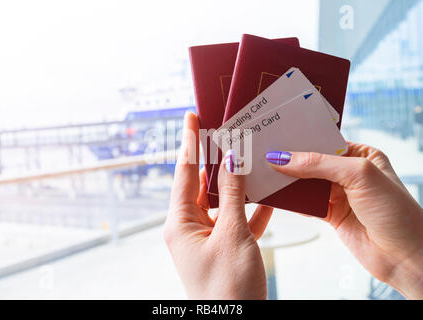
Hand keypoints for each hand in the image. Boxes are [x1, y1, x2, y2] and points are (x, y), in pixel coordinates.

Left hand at [164, 112, 272, 298]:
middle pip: (201, 184)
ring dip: (236, 183)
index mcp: (181, 223)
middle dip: (214, 159)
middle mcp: (190, 227)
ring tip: (247, 157)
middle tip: (224, 131)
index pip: (184, 173)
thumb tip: (232, 160)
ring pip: (221, 201)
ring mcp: (207, 238)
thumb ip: (233, 196)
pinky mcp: (225, 248)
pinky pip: (237, 221)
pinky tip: (268, 196)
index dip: (189, 143)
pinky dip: (251, 210)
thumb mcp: (232, 235)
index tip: (191, 117)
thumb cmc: (228, 288)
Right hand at [268, 143, 422, 298]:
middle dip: (290, 161)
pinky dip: (292, 201)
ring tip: (265, 174)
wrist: (405, 256)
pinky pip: (305, 204)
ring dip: (288, 182)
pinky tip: (277, 196)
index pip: (324, 143)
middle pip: (311, 163)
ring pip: (305, 184)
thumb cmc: (397, 212)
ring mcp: (339, 195)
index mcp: (361, 155)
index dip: (301, 141)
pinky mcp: (331, 214)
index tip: (277, 138)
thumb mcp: (359, 176)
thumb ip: (319, 164)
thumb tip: (283, 158)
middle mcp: (349, 173)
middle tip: (264, 155)